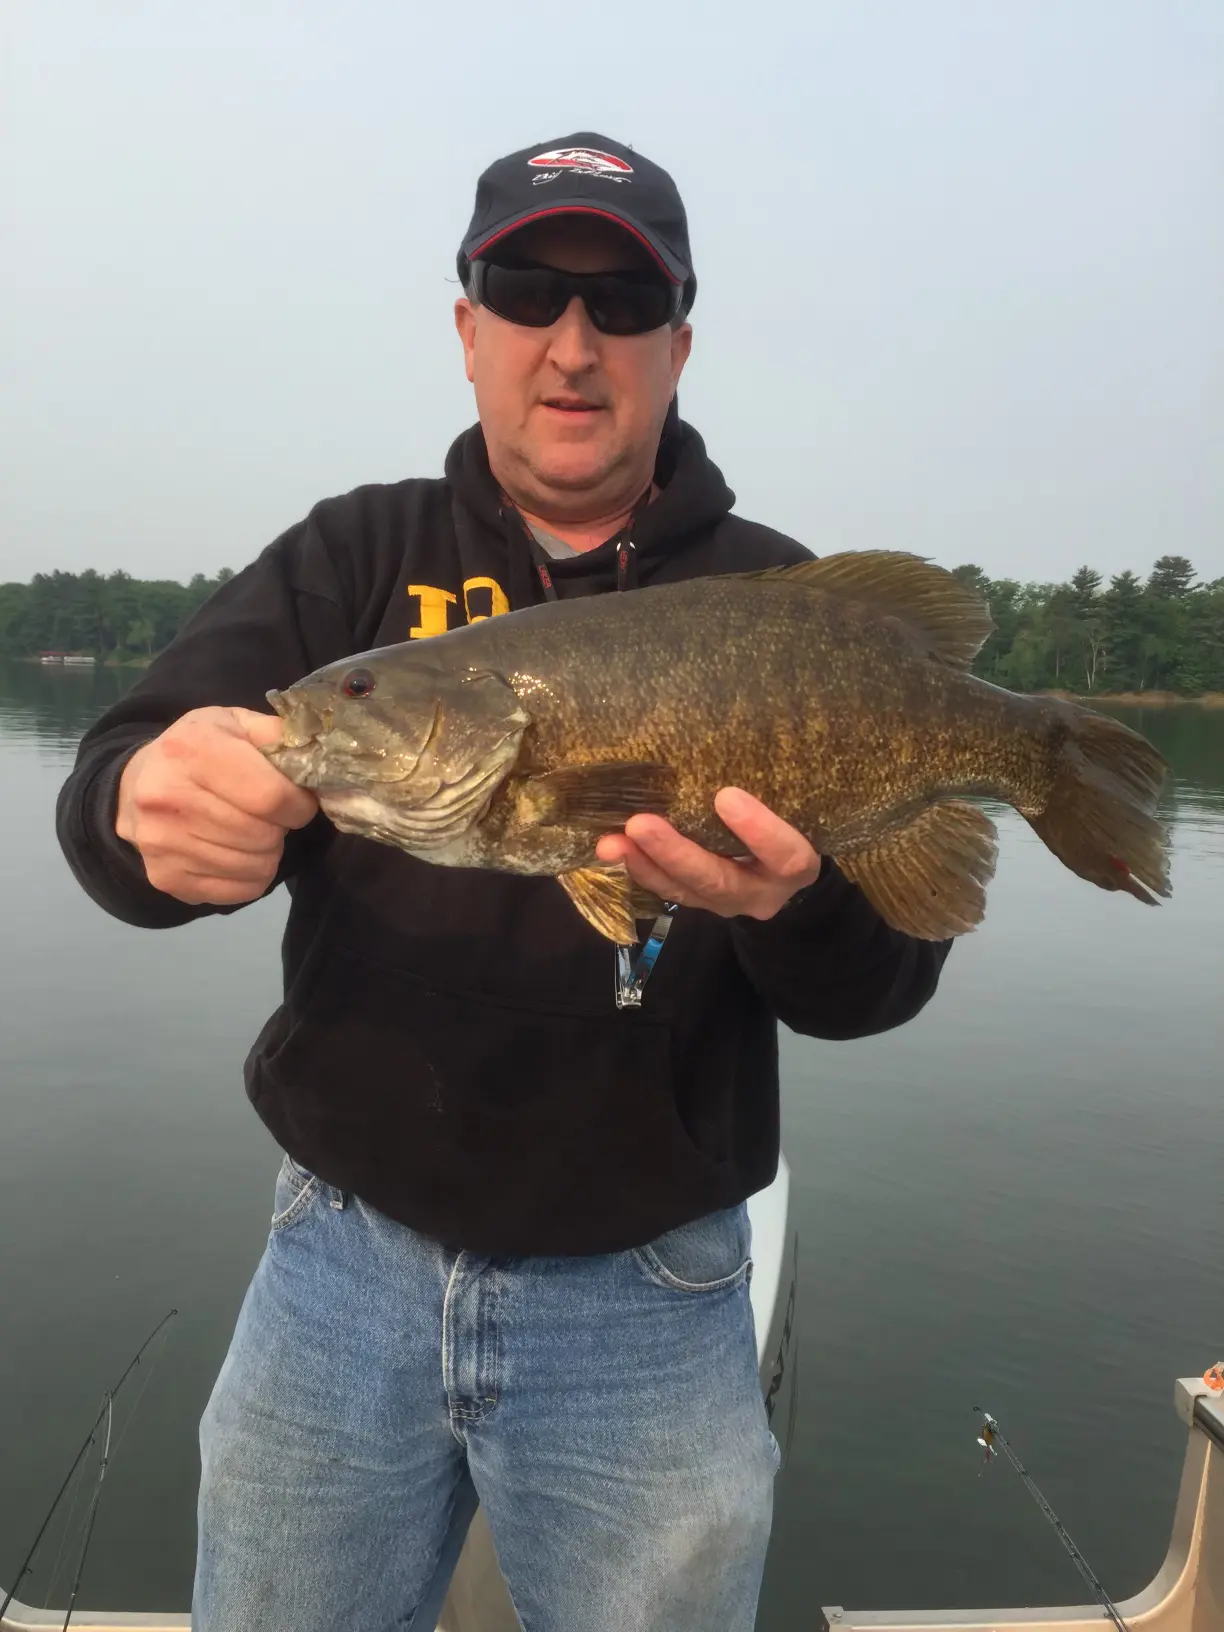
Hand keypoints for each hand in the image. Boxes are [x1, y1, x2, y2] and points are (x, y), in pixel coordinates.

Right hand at [116, 706, 318, 905]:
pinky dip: (250, 877)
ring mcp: (162, 842)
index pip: (270, 797)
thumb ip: (277, 736)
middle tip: (269, 816)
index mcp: (192, 749)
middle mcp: (168, 796)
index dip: (298, 804)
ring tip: (251, 831)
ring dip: (267, 853)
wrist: (136, 785)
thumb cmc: (197, 751)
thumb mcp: (234, 724)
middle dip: (280, 828)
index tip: (297, 801)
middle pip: (263, 835)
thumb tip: (318, 759)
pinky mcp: (165, 877)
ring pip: (256, 867)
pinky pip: (238, 892)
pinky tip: (236, 853)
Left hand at [595, 787, 821, 921]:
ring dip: (644, 864)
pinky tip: (612, 849)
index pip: (785, 855)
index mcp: (795, 867)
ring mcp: (726, 903)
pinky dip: (638, 869)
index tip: (726, 796)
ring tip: (610, 843)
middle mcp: (761, 893)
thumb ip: (769, 790)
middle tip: (640, 824)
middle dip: (675, 852)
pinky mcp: (698, 902)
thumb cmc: (789, 820)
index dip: (757, 830)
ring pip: (683, 890)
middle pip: (718, 879)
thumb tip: (719, 741)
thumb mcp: (792, 807)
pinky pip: (666, 890)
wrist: (784, 873)